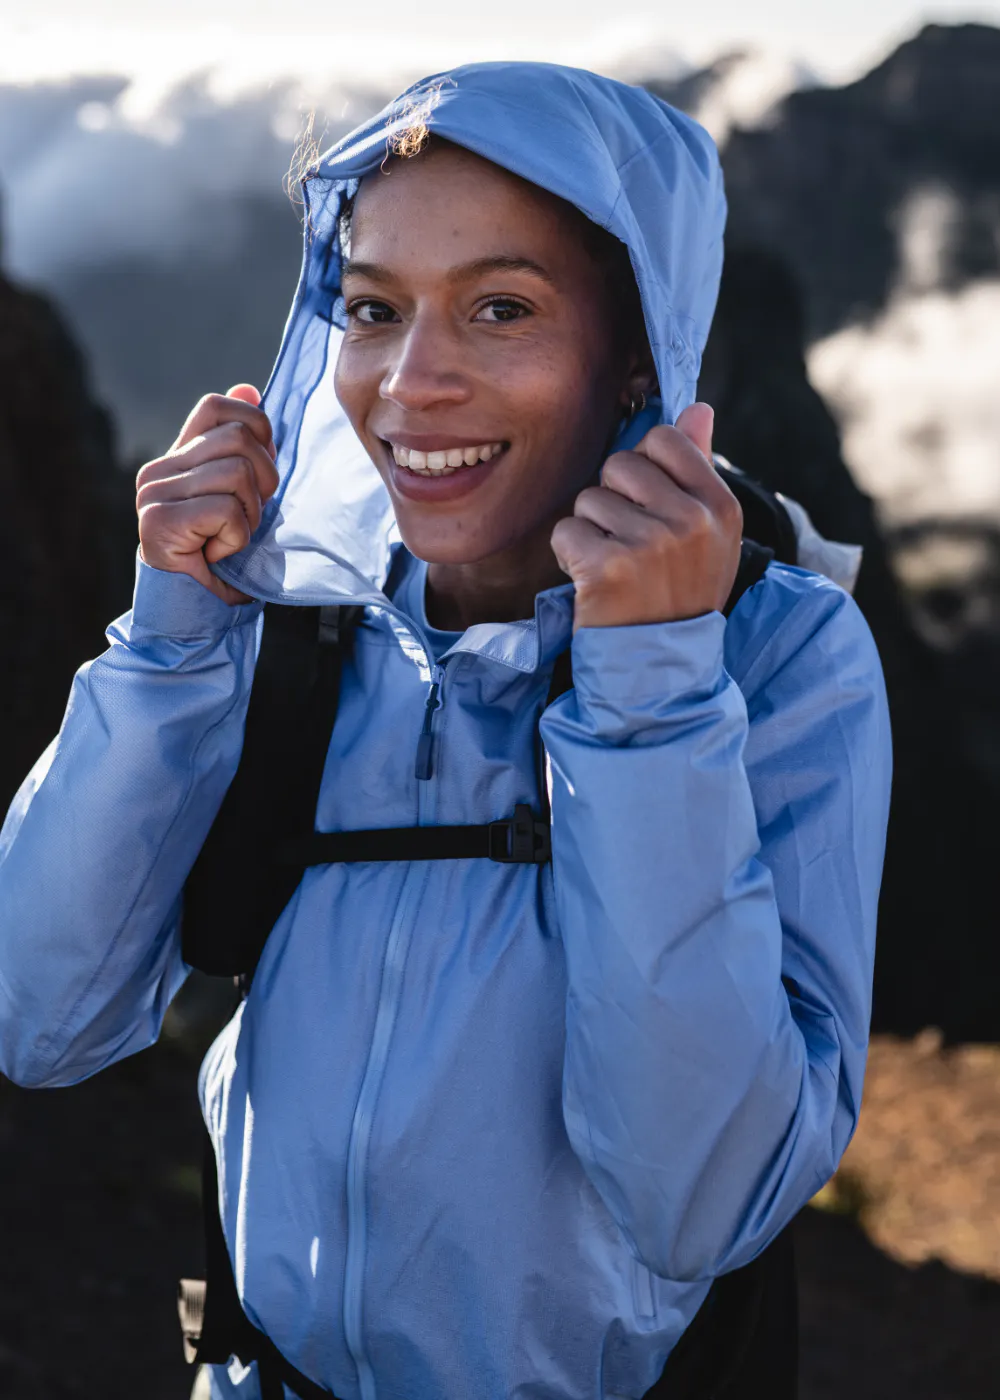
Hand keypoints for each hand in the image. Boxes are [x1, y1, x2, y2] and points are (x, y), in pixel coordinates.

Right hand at [136, 385, 278, 604]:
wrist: (195, 615)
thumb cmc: (223, 557)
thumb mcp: (242, 495)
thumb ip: (241, 446)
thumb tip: (249, 389)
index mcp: (176, 458)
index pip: (216, 406)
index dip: (254, 426)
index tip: (262, 465)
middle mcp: (158, 471)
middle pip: (238, 439)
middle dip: (263, 481)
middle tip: (246, 518)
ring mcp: (153, 495)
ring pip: (238, 473)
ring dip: (251, 514)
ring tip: (230, 538)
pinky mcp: (159, 522)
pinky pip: (226, 510)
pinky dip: (237, 537)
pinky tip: (218, 553)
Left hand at [550, 403, 741, 629]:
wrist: (660, 668)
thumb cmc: (680, 592)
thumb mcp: (708, 534)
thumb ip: (699, 467)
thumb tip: (697, 407)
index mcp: (720, 505)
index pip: (664, 438)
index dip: (644, 467)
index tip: (649, 505)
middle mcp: (690, 521)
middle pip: (620, 464)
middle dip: (613, 499)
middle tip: (628, 543)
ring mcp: (649, 544)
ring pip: (589, 498)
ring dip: (590, 530)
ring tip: (613, 565)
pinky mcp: (608, 568)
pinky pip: (567, 530)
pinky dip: (570, 554)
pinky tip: (592, 580)